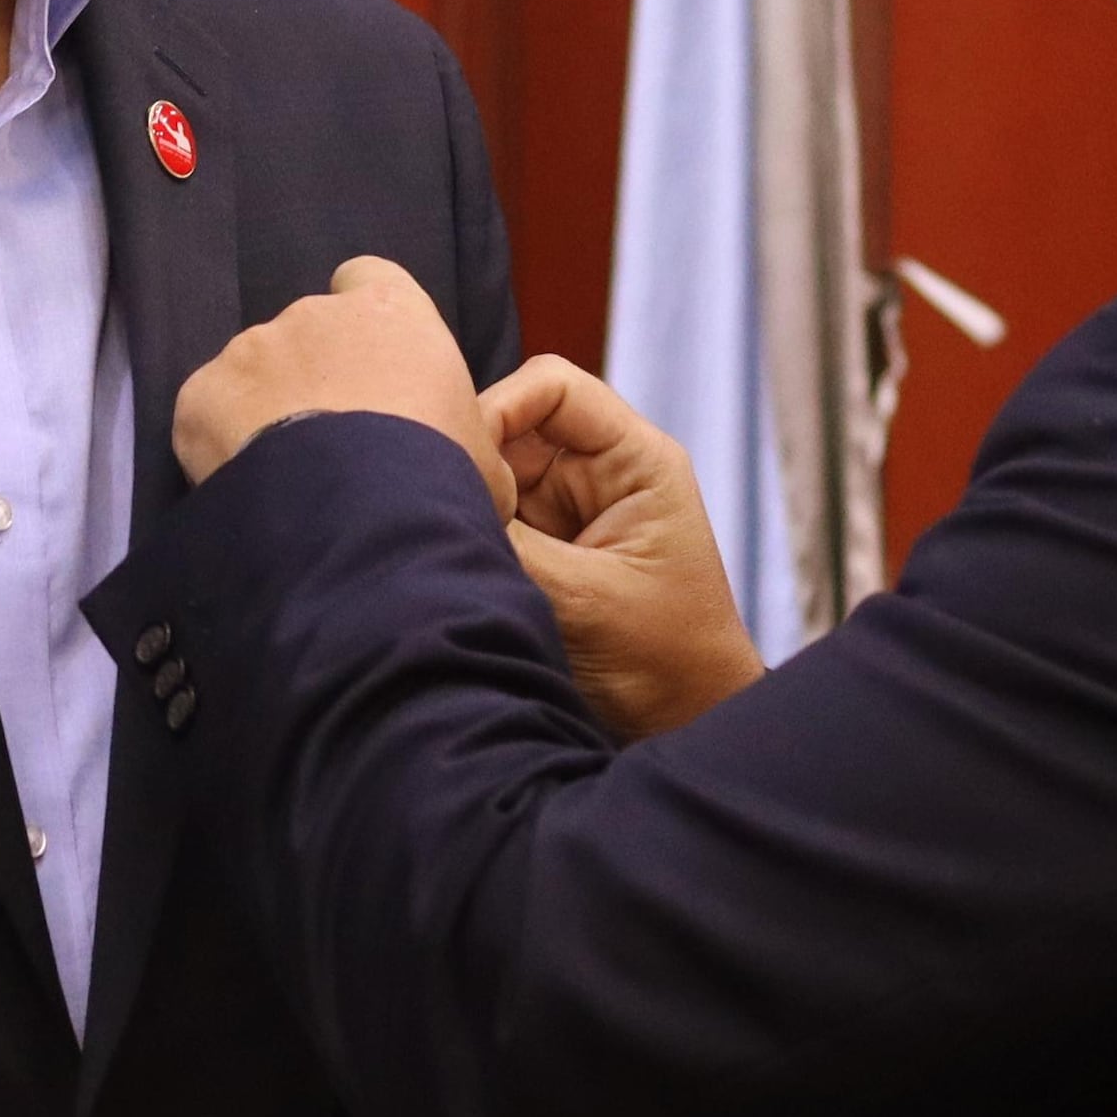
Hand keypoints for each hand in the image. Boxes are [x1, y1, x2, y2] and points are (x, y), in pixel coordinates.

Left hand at [174, 258, 518, 511]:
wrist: (365, 521)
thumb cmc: (440, 479)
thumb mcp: (484, 457)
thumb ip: (465, 434)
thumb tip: (468, 460)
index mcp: (391, 311)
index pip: (368, 281)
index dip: (367, 320)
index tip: (371, 367)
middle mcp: (314, 314)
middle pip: (308, 333)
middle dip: (315, 377)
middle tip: (335, 447)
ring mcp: (251, 349)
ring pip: (254, 373)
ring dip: (267, 410)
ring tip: (292, 477)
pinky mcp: (202, 393)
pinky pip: (207, 413)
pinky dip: (220, 443)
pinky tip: (250, 487)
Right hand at [484, 354, 766, 737]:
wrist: (683, 729)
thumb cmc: (665, 665)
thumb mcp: (582, 599)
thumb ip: (508, 543)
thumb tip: (433, 501)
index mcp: (635, 462)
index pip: (551, 386)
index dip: (497, 407)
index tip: (461, 461)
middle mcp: (598, 475)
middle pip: (508, 427)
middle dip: (471, 464)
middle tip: (449, 516)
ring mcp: (566, 514)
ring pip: (489, 476)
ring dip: (467, 508)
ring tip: (455, 551)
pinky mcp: (541, 552)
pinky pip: (488, 522)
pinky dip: (468, 540)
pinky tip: (458, 570)